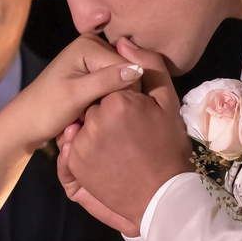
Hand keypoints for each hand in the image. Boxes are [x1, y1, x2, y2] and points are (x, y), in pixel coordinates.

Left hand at [12, 33, 142, 148]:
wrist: (26, 123)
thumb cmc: (46, 109)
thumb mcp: (75, 96)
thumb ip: (106, 81)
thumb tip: (139, 69)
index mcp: (90, 43)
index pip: (129, 67)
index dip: (124, 93)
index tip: (105, 111)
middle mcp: (95, 44)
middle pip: (128, 73)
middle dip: (116, 96)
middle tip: (94, 113)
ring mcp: (95, 58)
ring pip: (123, 83)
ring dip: (111, 101)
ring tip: (92, 113)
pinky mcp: (95, 72)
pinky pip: (115, 88)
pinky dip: (106, 102)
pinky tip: (93, 111)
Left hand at [62, 38, 193, 235]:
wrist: (158, 197)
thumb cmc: (167, 147)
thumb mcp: (166, 104)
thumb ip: (149, 68)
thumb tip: (124, 42)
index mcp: (116, 101)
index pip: (116, 84)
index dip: (129, 98)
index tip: (140, 118)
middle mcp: (93, 118)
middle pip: (100, 103)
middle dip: (111, 112)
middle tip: (130, 134)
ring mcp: (80, 142)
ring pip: (89, 124)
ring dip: (100, 130)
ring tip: (119, 148)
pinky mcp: (73, 162)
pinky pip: (79, 145)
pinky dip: (89, 148)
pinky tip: (108, 158)